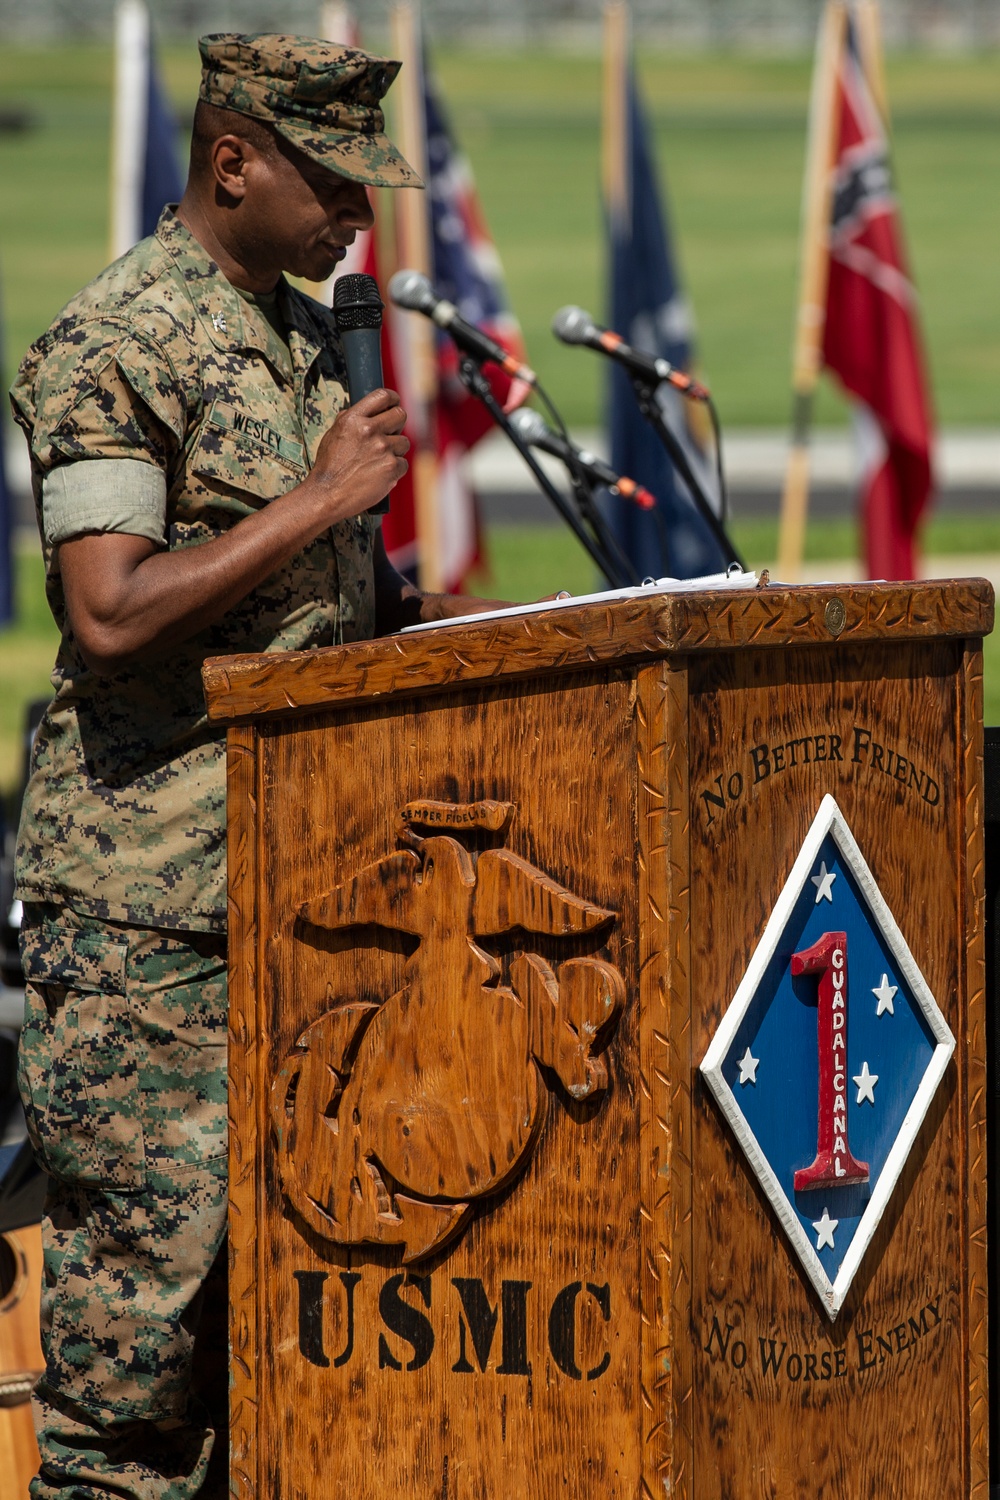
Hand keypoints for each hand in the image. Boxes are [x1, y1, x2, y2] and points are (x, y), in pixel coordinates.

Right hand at [306, 388, 409, 523]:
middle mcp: (369, 430)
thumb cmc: (330, 467)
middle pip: (400, 415)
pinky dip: (395, 469)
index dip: (393, 399)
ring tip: (378, 461)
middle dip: (397, 425)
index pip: (383, 396)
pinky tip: (380, 474)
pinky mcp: (391, 467)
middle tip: (389, 435)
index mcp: (353, 419)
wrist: (327, 494)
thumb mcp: (334, 434)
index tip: (394, 404)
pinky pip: (403, 463)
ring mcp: (382, 448)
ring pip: (404, 442)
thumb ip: (352, 419)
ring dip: (395, 451)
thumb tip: (367, 410)